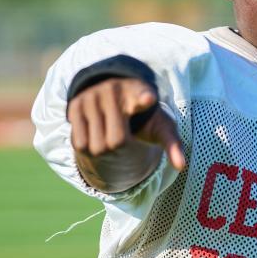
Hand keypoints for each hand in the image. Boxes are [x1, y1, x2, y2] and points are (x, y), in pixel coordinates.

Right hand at [67, 77, 185, 169]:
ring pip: (94, 146)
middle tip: (124, 134)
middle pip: (115, 141)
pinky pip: (78, 142)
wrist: (116, 95)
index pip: (142, 94)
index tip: (149, 98)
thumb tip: (181, 167)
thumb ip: (172, 145)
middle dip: (121, 146)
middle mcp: (113, 90)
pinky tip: (95, 133)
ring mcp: (92, 97)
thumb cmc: (144, 116)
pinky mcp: (75, 105)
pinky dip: (87, 146)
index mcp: (140, 92)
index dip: (144, 97)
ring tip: (110, 132)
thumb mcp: (161, 127)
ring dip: (102, 148)